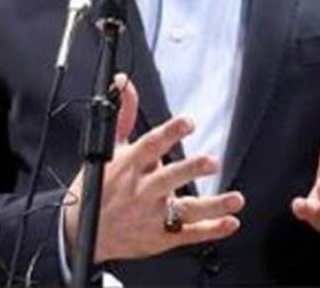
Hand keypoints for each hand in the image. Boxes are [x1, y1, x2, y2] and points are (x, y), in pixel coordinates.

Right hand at [64, 74, 244, 263]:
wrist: (84, 231)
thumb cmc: (99, 186)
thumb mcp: (108, 149)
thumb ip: (124, 114)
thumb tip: (123, 82)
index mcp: (129, 165)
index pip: (150, 146)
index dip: (169, 132)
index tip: (188, 122)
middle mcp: (142, 190)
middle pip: (169, 178)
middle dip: (191, 170)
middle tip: (212, 161)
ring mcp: (152, 216)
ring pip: (184, 211)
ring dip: (212, 206)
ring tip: (235, 199)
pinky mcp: (161, 237)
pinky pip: (189, 234)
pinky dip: (212, 230)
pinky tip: (230, 222)